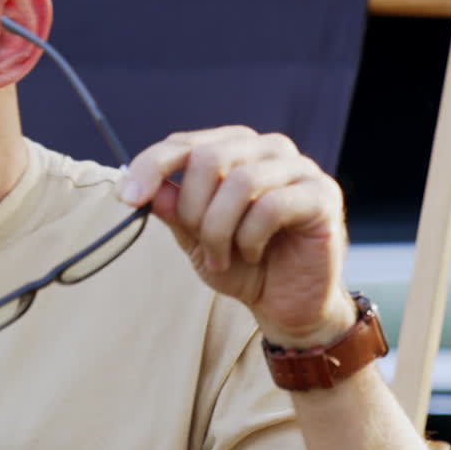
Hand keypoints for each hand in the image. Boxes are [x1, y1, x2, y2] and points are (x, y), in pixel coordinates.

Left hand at [118, 126, 355, 347]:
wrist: (287, 305)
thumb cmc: (242, 265)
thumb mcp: (195, 237)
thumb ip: (173, 208)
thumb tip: (145, 188)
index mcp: (234, 148)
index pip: (183, 143)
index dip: (150, 166)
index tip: (128, 198)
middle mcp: (268, 149)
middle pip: (208, 158)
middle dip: (192, 209)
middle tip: (198, 242)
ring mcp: (300, 168)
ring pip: (239, 182)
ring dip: (219, 230)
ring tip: (222, 257)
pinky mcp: (323, 195)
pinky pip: (271, 206)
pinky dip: (250, 237)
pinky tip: (252, 254)